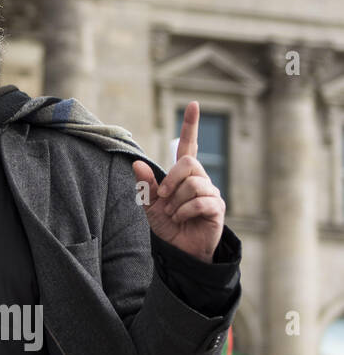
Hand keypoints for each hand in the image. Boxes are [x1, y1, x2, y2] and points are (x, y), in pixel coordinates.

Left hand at [131, 101, 224, 262]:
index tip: (193, 104)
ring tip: (173, 213)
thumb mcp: (150, 204)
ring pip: (193, 184)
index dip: (190, 126)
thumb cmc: (167, 225)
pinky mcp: (217, 208)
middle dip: (171, 180)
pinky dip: (184, 211)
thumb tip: (136, 163)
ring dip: (176, 201)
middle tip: (164, 198)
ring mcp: (211, 193)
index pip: (188, 146)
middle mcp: (200, 179)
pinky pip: (200, 202)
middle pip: (188, 163)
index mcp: (183, 175)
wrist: (179, 249)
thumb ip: (145, 184)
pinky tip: (182, 219)